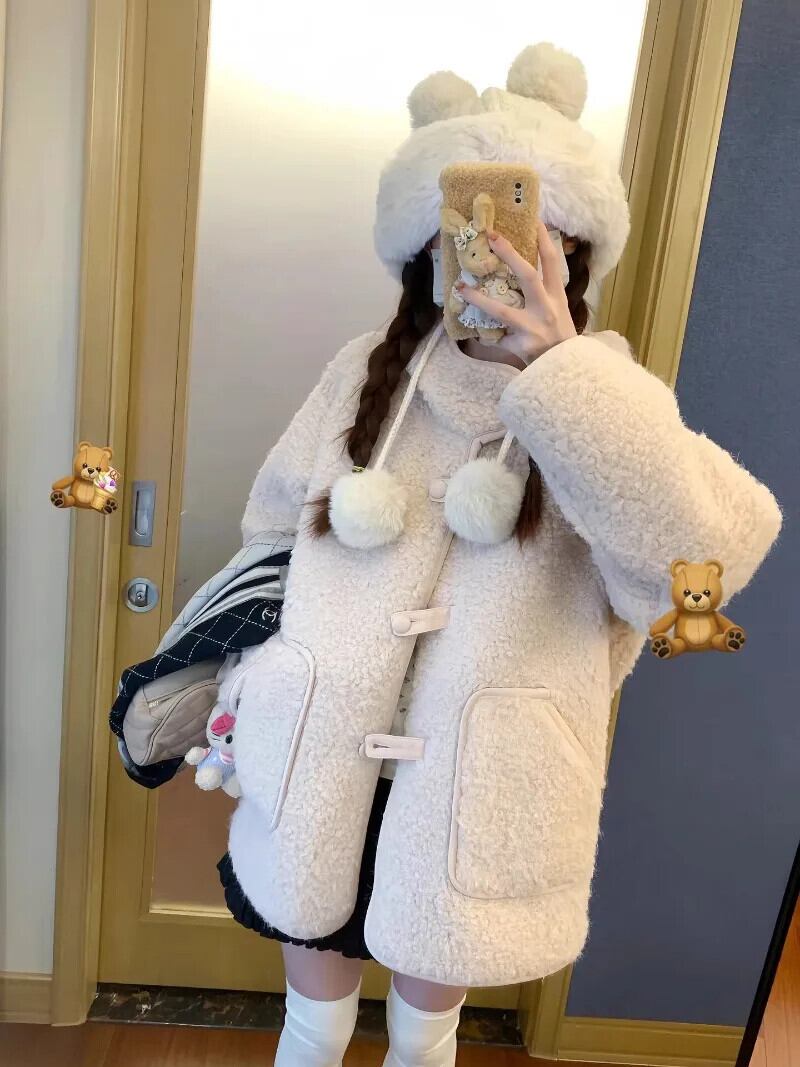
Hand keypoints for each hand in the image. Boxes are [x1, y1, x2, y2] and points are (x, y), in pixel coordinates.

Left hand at [455, 221, 576, 363]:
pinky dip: (484, 337)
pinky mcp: (522, 346)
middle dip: (509, 254)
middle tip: (490, 236)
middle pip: (528, 275)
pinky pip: (496, 338)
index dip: (543, 239)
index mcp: (556, 296)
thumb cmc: (558, 336)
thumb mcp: (558, 310)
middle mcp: (547, 308)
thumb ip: (542, 293)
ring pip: (502, 310)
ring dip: (479, 299)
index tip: (532, 218)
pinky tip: (473, 334)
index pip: (551, 261)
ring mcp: (533, 327)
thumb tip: (517, 271)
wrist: (566, 368)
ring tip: (460, 288)